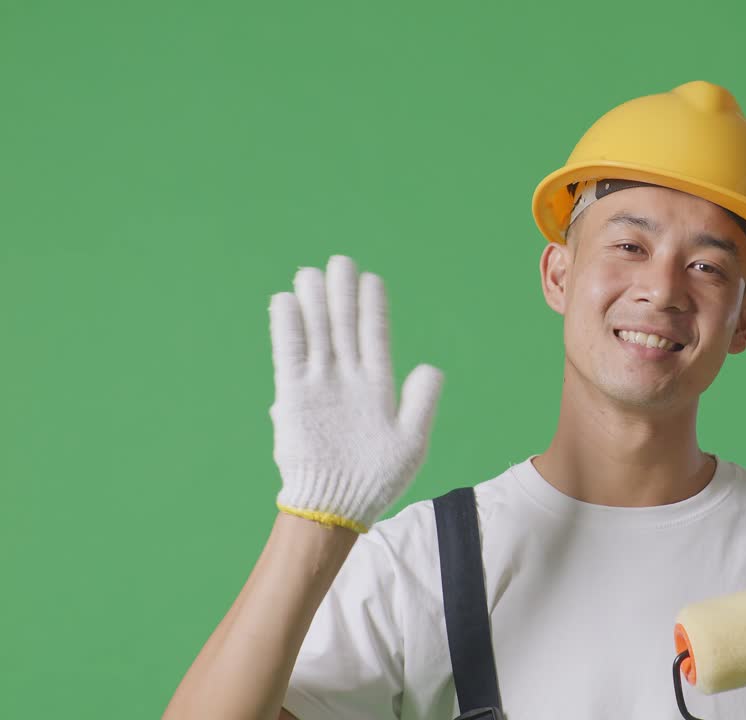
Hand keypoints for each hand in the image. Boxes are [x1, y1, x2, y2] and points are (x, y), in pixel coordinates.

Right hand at [268, 255, 443, 532]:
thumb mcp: (412, 441)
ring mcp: (320, 386)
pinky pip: (289, 356)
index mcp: (377, 386)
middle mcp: (347, 380)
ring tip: (312, 273)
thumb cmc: (379, 479)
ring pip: (317, 335)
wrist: (338, 506)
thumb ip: (421, 401)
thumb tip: (430, 366)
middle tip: (340, 261)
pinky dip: (288, 329)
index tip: (371, 279)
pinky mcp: (294, 398)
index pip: (375, 336)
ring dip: (315, 304)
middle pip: (344, 327)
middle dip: (342, 294)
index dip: (373, 307)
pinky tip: (286, 302)